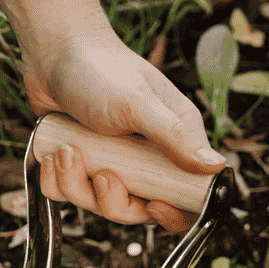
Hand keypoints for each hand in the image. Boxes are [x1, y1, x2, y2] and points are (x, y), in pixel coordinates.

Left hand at [24, 24, 225, 231]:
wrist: (53, 52)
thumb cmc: (100, 70)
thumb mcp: (138, 104)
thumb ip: (174, 136)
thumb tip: (215, 166)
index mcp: (170, 144)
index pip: (182, 197)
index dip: (171, 215)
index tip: (152, 206)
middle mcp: (141, 159)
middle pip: (133, 210)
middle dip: (112, 201)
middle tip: (101, 174)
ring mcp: (107, 163)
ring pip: (93, 203)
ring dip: (75, 185)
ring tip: (67, 151)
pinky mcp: (76, 164)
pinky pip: (64, 193)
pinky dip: (55, 181)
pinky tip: (53, 155)